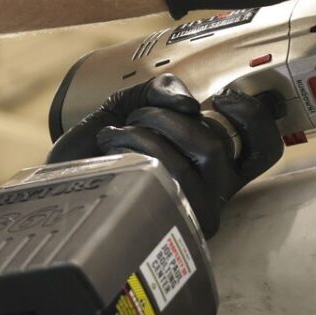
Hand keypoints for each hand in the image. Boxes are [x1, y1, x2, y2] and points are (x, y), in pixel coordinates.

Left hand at [47, 74, 284, 237]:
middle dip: (168, 116)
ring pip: (197, 155)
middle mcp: (212, 194)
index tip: (220, 97)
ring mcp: (193, 212)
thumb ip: (158, 92)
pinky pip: (170, 170)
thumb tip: (187, 99)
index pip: (262, 148)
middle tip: (135, 117)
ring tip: (114, 135)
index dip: (253, 117)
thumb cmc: (93, 154)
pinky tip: (109, 150)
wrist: (53, 190)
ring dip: (149, 128)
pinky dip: (134, 144)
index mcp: (214, 167)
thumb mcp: (127, 108)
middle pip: (217, 144)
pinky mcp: (170, 222)